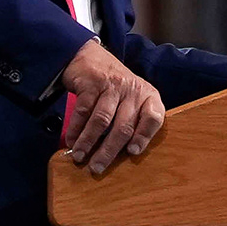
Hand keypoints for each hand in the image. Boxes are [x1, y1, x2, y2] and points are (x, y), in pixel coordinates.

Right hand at [57, 41, 166, 174]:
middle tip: (97, 168)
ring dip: (88, 142)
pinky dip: (76, 129)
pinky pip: (83, 111)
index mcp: (148, 95)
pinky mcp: (92, 82)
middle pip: (123, 126)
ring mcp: (112, 85)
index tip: (132, 152)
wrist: (90, 56)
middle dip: (108, 151)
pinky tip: (72, 140)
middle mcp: (133, 90)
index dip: (144, 136)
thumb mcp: (131, 99)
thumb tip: (123, 155)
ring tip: (80, 157)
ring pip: (101, 121)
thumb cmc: (114, 87)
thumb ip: (133, 121)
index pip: (154, 117)